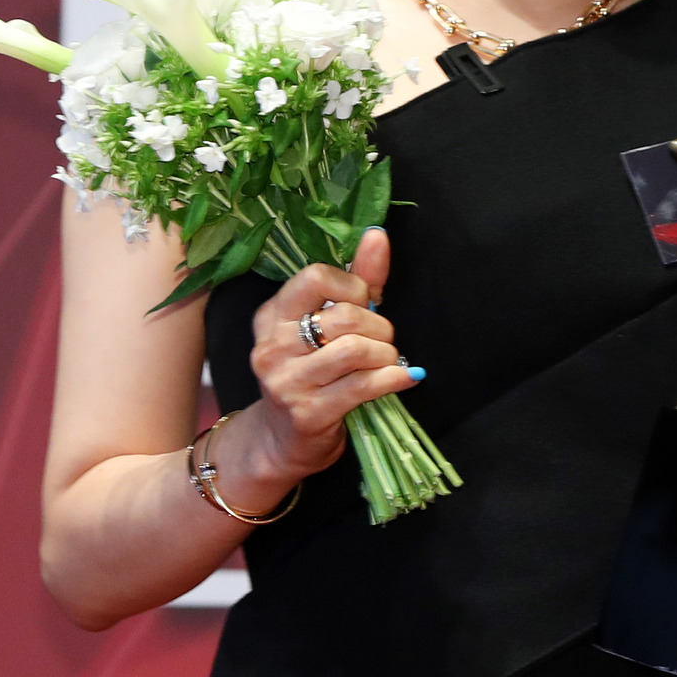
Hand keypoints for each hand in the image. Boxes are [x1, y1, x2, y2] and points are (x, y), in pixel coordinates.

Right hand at [229, 229, 416, 497]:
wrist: (283, 441)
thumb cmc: (312, 374)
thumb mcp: (327, 324)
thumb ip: (356, 279)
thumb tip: (377, 235)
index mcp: (272, 315)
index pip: (316, 277)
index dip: (353, 287)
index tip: (364, 303)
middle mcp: (272, 345)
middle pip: (344, 316)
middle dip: (379, 326)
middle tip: (384, 340)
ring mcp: (286, 381)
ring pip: (355, 349)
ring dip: (386, 354)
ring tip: (387, 360)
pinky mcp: (307, 413)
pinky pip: (364, 386)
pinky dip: (394, 378)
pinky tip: (405, 378)